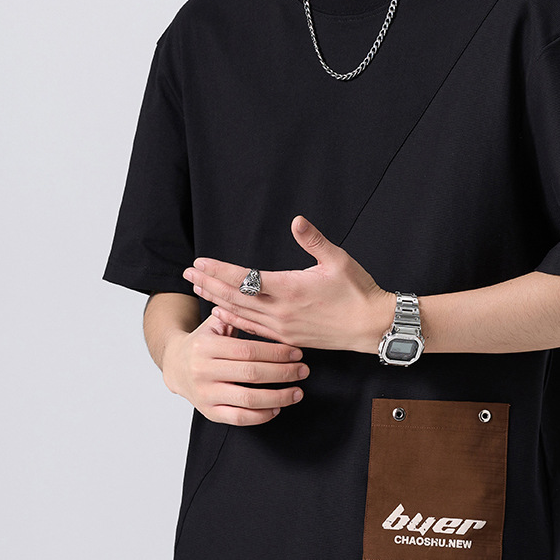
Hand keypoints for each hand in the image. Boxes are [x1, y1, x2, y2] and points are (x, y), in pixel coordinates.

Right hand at [162, 312, 309, 424]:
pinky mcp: (208, 412)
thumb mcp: (214, 324)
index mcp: (206, 346)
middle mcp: (203, 371)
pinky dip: (261, 415)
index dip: (276, 353)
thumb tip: (265, 302)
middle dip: (283, 373)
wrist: (174, 365)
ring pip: (248, 400)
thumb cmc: (203, 342)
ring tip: (297, 393)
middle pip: (252, 374)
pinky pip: (239, 418)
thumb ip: (236, 316)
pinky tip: (277, 407)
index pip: (248, 350)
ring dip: (278, 397)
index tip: (297, 353)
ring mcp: (205, 394)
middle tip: (303, 371)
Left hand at [182, 215, 394, 352]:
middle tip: (187, 274)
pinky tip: (223, 314)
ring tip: (198, 290)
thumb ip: (314, 240)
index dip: (219, 271)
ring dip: (217, 300)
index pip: (244, 279)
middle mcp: (281, 312)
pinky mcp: (288, 338)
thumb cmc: (359, 292)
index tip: (200, 263)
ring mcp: (283, 328)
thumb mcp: (338, 260)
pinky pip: (253, 330)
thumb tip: (297, 220)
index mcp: (290, 289)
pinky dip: (234, 320)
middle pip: (235, 297)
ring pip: (241, 314)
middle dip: (209, 284)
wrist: (372, 327)